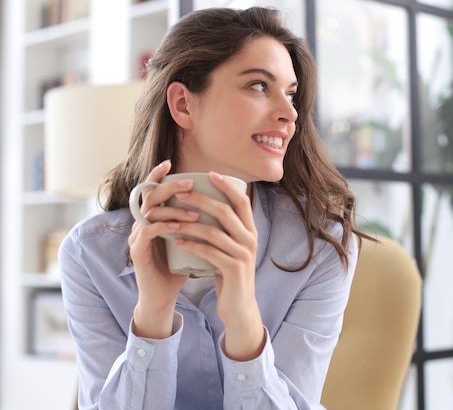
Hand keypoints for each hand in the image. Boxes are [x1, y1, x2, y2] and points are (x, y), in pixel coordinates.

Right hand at [128, 160, 197, 338]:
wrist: (162, 296)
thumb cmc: (177, 266)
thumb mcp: (188, 239)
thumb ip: (195, 222)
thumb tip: (220, 205)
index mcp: (152, 217)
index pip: (150, 190)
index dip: (157, 175)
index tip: (170, 163)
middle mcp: (141, 223)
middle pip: (148, 195)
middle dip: (169, 187)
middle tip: (189, 185)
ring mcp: (136, 236)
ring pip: (149, 212)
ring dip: (172, 210)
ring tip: (194, 214)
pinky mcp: (136, 251)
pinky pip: (147, 232)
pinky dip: (163, 227)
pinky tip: (178, 228)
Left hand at [172, 172, 264, 359]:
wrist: (240, 308)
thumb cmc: (230, 275)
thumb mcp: (232, 248)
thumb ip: (226, 230)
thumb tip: (208, 205)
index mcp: (251, 231)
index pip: (242, 201)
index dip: (227, 186)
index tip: (210, 173)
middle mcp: (250, 240)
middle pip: (226, 212)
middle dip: (202, 199)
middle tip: (181, 192)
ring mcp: (243, 255)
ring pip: (214, 231)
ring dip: (190, 223)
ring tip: (172, 217)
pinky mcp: (233, 270)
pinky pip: (209, 252)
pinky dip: (191, 245)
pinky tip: (176, 241)